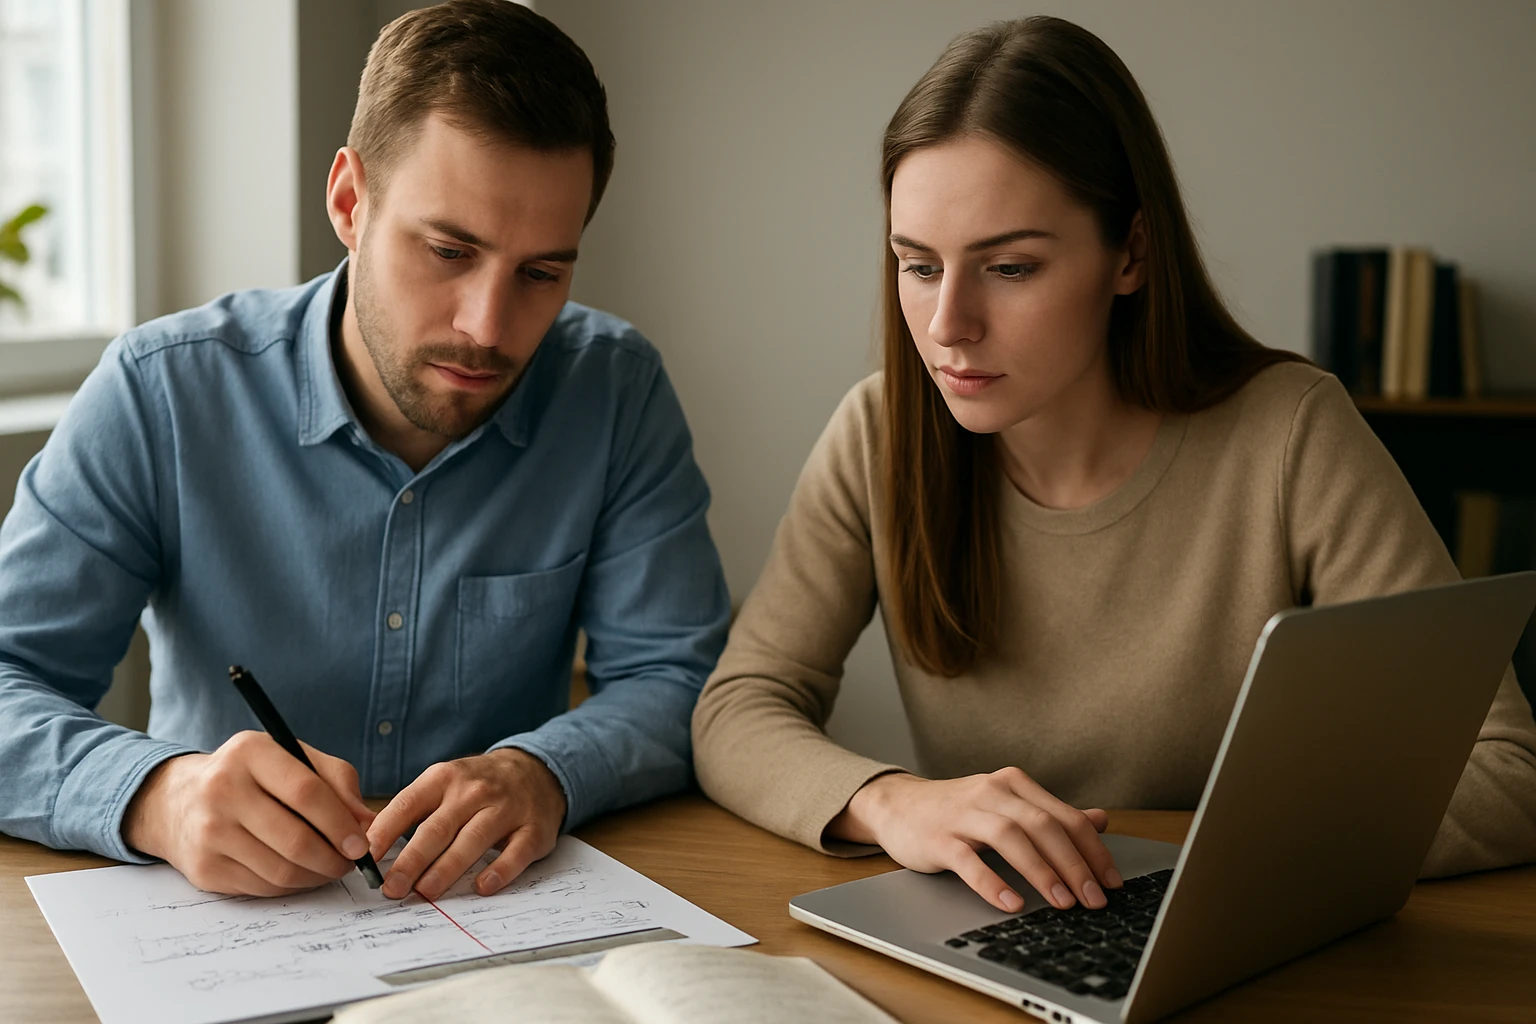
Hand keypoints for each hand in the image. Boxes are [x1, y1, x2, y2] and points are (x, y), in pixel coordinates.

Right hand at [122, 731, 375, 895]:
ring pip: (281, 871)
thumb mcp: (292, 758)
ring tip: (330, 867)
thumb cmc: (250, 776)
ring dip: (316, 876)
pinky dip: (291, 886)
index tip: (361, 843)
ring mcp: (208, 832)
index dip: (340, 823)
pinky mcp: (204, 869)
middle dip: (334, 858)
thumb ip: (336, 781)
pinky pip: (263, 887)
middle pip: (295, 839)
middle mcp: (222, 790)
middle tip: (351, 862)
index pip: (307, 792)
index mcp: (250, 753)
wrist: (177, 800)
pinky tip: (301, 873)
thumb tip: (367, 822)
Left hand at [367, 748, 566, 900]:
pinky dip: (499, 871)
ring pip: (472, 841)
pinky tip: (482, 886)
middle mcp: (474, 791)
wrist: (536, 770)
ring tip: (425, 892)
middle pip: (437, 828)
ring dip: (446, 869)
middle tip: (391, 888)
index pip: (408, 805)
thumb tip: (368, 845)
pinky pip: (515, 853)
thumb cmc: (477, 785)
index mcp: (445, 778)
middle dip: (411, 860)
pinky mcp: (533, 830)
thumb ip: (411, 810)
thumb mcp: (444, 783)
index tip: (366, 858)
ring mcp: (506, 809)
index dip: (385, 832)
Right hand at [828, 768, 1120, 912]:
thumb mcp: (1006, 806)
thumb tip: (1100, 820)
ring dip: (1041, 871)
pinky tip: (1010, 902)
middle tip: (1094, 899)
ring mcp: (963, 813)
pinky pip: (968, 859)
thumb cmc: (957, 811)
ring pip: (1010, 837)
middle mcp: (992, 792)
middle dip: (1074, 864)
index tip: (1111, 882)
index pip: (1064, 816)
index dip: (1092, 849)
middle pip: (1042, 825)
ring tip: (1062, 902)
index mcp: (1014, 784)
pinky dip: (991, 881)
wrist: (896, 805)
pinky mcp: (937, 837)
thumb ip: (1050, 813)